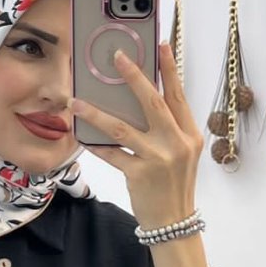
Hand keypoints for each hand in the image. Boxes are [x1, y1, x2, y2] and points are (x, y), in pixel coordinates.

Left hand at [67, 38, 204, 231]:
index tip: (161, 45)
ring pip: (122, 128)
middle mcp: (176, 143)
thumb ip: (167, 128)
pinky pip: (111, 154)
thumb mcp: (182, 153)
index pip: (178, 96)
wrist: (174, 221)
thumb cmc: (174, 183)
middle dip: (134, 76)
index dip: (170, 69)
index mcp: (189, 134)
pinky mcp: (139, 174)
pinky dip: (94, 144)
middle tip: (117, 56)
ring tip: (76, 101)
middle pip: (153, 102)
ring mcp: (158, 159)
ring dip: (96, 113)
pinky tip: (79, 135)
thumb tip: (139, 99)